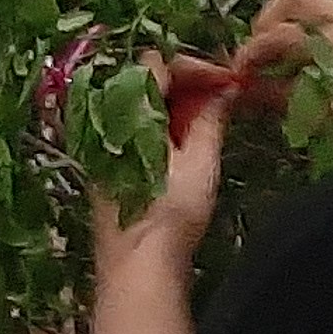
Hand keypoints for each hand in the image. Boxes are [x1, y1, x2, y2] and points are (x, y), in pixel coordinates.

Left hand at [95, 55, 231, 279]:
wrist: (136, 269)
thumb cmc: (169, 214)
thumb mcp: (200, 162)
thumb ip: (210, 119)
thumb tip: (224, 89)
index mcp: (128, 111)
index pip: (159, 64)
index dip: (197, 66)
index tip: (228, 81)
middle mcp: (108, 122)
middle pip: (147, 83)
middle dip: (188, 83)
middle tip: (224, 96)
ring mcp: (105, 146)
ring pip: (141, 107)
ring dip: (177, 104)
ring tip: (211, 117)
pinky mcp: (108, 168)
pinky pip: (135, 129)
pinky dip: (162, 125)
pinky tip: (185, 142)